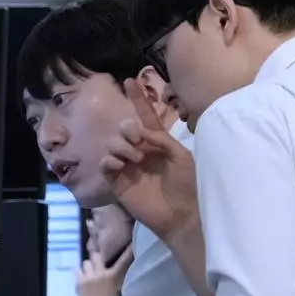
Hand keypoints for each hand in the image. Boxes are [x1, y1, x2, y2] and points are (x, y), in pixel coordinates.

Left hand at [77, 245, 133, 295]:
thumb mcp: (115, 288)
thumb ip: (113, 277)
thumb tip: (109, 268)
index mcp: (114, 276)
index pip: (123, 260)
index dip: (129, 250)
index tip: (133, 241)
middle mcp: (102, 274)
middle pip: (96, 255)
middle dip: (95, 258)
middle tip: (96, 263)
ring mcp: (90, 277)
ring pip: (85, 262)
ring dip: (87, 267)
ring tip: (88, 275)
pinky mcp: (80, 281)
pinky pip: (77, 269)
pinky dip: (79, 273)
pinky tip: (81, 279)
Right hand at [100, 78, 198, 239]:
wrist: (182, 214)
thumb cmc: (188, 185)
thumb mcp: (181, 156)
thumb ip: (161, 138)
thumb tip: (140, 131)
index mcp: (159, 144)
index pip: (146, 117)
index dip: (138, 99)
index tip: (129, 81)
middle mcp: (142, 152)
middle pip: (125, 128)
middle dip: (128, 128)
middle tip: (137, 139)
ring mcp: (129, 167)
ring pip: (113, 143)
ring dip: (122, 145)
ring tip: (136, 158)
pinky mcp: (119, 182)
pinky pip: (106, 163)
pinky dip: (110, 159)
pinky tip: (121, 164)